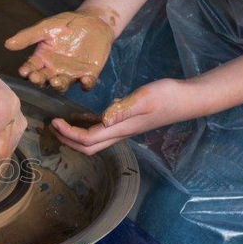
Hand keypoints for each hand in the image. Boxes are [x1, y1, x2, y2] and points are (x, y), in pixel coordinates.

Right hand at [4, 8, 115, 90]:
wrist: (93, 21)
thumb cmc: (66, 24)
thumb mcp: (46, 27)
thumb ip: (28, 36)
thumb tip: (7, 44)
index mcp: (42, 59)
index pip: (31, 68)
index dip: (27, 71)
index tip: (23, 71)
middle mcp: (54, 70)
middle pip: (44, 80)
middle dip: (39, 80)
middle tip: (36, 77)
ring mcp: (71, 74)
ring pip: (62, 85)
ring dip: (58, 85)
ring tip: (55, 82)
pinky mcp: (88, 75)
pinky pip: (86, 84)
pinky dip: (86, 84)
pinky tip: (85, 80)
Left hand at [50, 78, 199, 154]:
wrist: (190, 99)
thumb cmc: (168, 96)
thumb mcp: (144, 98)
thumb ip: (123, 109)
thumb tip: (103, 120)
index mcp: (120, 128)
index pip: (87, 138)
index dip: (68, 133)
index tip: (55, 122)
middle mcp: (121, 133)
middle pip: (88, 147)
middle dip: (67, 140)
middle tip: (53, 127)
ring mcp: (125, 130)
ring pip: (95, 142)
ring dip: (76, 137)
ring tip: (62, 125)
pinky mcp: (130, 124)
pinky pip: (104, 132)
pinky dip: (88, 129)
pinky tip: (86, 118)